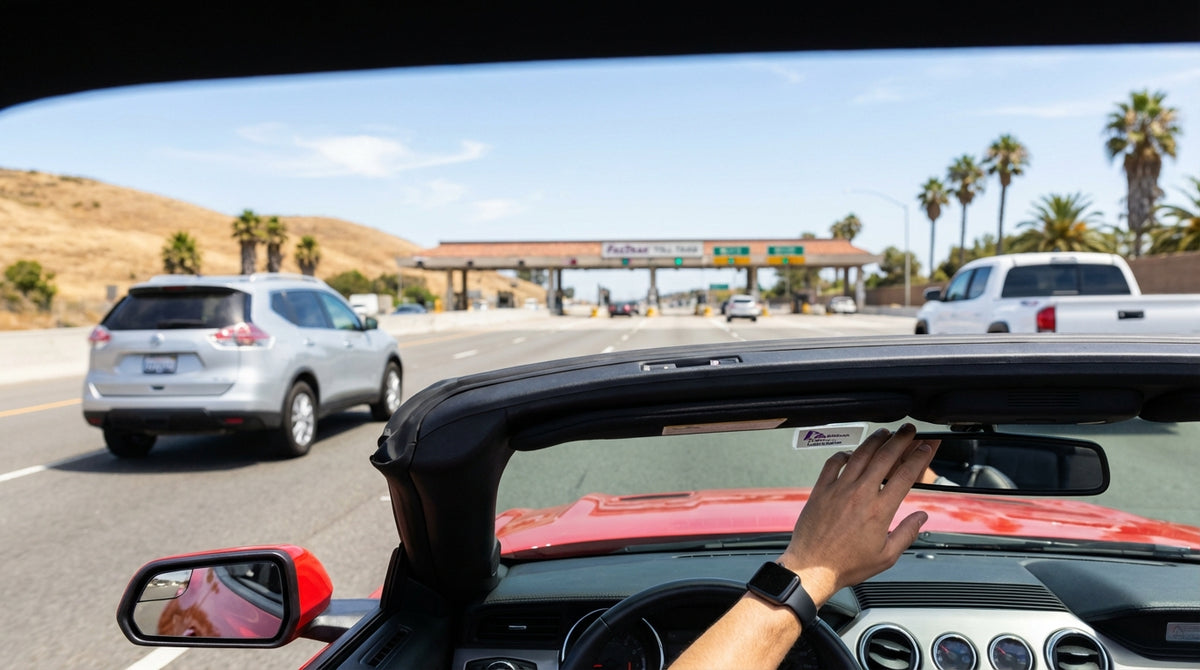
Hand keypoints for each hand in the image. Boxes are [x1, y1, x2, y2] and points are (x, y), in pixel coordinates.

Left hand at [778, 424, 938, 605]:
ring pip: (860, 455)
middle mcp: (860, 494)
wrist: (811, 568)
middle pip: (885, 457)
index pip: (905, 475)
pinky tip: (851, 453)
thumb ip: (907, 533)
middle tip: (909, 430)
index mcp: (879, 510)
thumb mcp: (886, 556)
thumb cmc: (846, 565)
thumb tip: (921, 517)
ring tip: (886, 433)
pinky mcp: (820, 490)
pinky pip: (833, 463)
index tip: (926, 447)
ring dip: (875, 441)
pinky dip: (844, 454)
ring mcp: (838, 489)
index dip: (919, 457)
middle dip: (901, 439)